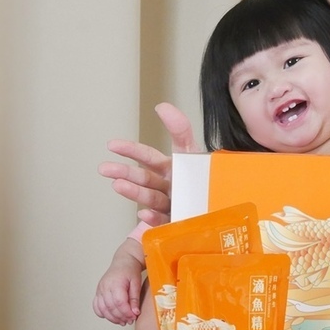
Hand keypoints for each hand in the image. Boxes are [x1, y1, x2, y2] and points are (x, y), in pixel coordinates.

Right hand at [93, 239, 146, 324]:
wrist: (124, 261)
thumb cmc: (131, 270)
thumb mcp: (137, 283)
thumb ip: (135, 298)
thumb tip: (135, 312)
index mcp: (116, 283)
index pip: (119, 303)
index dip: (126, 312)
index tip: (133, 317)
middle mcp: (105, 287)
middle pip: (110, 307)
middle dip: (120, 317)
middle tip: (129, 321)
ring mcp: (100, 289)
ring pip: (102, 309)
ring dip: (112, 318)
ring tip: (122, 321)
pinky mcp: (98, 292)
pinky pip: (96, 306)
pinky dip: (102, 313)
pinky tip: (111, 316)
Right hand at [98, 103, 199, 225]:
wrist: (224, 210)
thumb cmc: (209, 181)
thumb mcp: (195, 152)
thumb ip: (180, 129)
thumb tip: (162, 106)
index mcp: (173, 168)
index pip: (149, 156)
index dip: (131, 150)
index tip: (111, 146)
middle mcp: (170, 185)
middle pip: (145, 177)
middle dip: (124, 172)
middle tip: (104, 168)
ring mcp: (171, 204)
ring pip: (150, 197)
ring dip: (133, 191)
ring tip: (117, 185)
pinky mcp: (176, 223)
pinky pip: (163, 220)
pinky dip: (152, 217)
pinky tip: (142, 213)